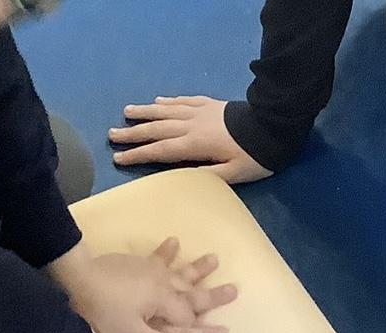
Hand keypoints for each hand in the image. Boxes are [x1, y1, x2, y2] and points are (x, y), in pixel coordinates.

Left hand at [51, 237, 236, 332]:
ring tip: (215, 259)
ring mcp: (150, 271)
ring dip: (197, 267)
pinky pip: (157, 256)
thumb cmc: (104, 311)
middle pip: (193, 292)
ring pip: (180, 271)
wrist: (77, 279)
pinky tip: (174, 241)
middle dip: (214, 294)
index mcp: (165, 303)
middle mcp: (164, 284)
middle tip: (235, 290)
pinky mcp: (136, 264)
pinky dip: (166, 251)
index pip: (189, 321)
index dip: (203, 332)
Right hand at [110, 96, 273, 184]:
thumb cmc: (255, 156)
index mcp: (195, 145)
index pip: (160, 151)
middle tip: (112, 135)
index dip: (137, 155)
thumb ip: (208, 176)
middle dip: (133, 133)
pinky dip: (168, 102)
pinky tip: (158, 102)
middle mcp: (191, 125)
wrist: (273, 125)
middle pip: (157, 128)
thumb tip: (184, 177)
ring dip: (145, 113)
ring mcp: (200, 112)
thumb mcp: (234, 174)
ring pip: (166, 111)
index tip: (118, 158)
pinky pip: (183, 101)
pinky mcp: (209, 104)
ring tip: (126, 113)